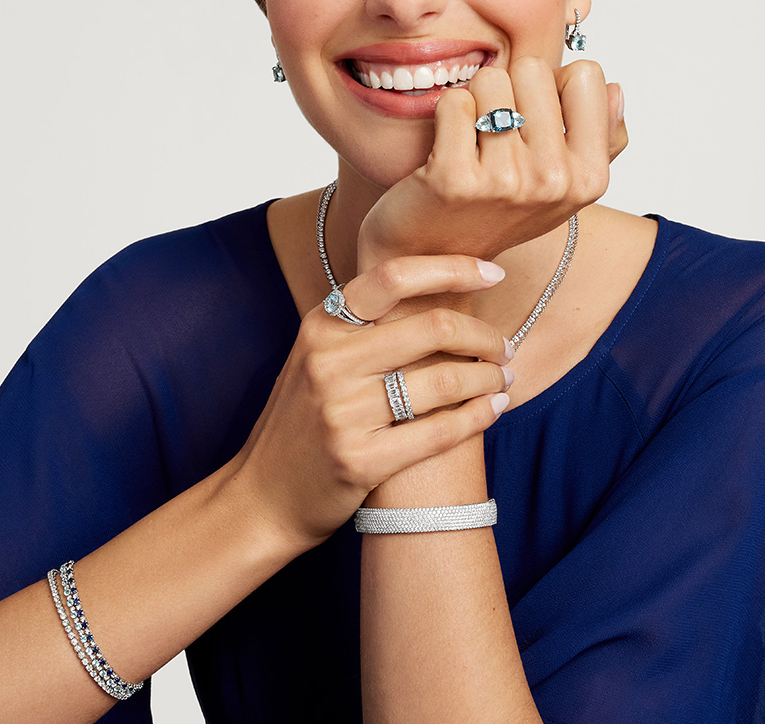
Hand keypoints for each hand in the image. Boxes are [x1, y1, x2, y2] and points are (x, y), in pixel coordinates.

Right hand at [231, 254, 513, 545]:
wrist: (262, 498)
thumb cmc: (302, 423)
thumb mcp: (315, 359)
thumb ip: (361, 327)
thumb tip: (438, 289)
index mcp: (320, 327)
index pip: (393, 276)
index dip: (453, 267)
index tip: (493, 270)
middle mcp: (327, 362)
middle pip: (433, 328)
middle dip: (484, 335)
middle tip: (503, 347)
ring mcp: (341, 413)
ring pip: (444, 381)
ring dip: (488, 378)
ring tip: (502, 380)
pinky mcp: (359, 460)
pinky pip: (439, 432)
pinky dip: (477, 418)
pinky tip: (493, 410)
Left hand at [358, 57, 626, 266]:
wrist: (438, 256)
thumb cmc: (500, 211)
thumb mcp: (566, 183)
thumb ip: (601, 136)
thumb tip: (613, 89)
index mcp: (591, 177)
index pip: (585, 74)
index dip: (554, 87)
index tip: (536, 121)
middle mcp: (554, 180)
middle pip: (533, 69)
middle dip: (510, 90)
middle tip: (497, 133)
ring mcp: (505, 180)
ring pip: (490, 81)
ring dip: (475, 101)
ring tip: (473, 141)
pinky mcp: (455, 178)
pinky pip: (454, 102)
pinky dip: (445, 115)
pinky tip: (446, 149)